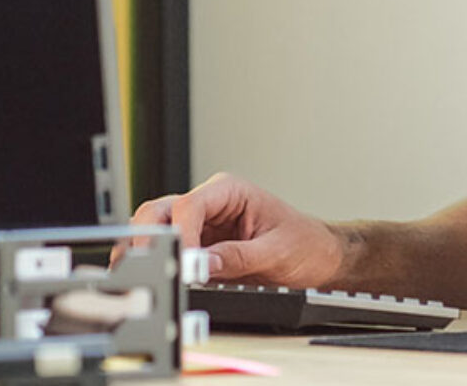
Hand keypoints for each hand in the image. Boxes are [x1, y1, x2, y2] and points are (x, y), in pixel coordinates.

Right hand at [115, 172, 347, 286]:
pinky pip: (168, 250)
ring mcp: (201, 225)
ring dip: (147, 250)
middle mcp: (209, 203)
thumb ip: (238, 257)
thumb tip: (200, 265)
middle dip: (148, 238)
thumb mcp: (276, 252)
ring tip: (148, 274)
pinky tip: (160, 276)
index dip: (180, 235)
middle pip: (159, 212)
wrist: (319, 257)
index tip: (183, 263)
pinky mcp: (199, 247)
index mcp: (229, 191)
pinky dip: (158, 262)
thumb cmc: (304, 244)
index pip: (188, 206)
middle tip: (148, 267)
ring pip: (156, 229)